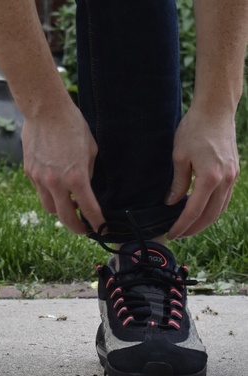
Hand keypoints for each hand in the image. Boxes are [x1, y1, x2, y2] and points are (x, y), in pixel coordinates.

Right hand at [21, 106, 104, 234]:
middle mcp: (56, 182)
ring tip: (68, 206)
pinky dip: (49, 194)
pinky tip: (56, 187)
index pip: (88, 209)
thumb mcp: (90, 150)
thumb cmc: (73, 125)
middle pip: (64, 218)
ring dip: (60, 212)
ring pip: (49, 208)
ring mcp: (39, 179)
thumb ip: (88, 173)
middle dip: (76, 228)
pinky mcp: (29, 172)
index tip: (101, 229)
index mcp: (76, 177)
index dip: (97, 222)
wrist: (45, 110)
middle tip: (83, 229)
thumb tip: (84, 189)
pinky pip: (40, 191)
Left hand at [166, 105, 239, 238]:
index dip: (182, 225)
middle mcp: (225, 180)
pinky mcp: (234, 172)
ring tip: (188, 227)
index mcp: (210, 178)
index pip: (193, 211)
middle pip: (209, 215)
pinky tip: (200, 211)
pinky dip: (212, 209)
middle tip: (178, 235)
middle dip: (193, 229)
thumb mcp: (179, 157)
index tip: (172, 234)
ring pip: (219, 209)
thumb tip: (172, 203)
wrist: (216, 110)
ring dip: (204, 221)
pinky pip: (224, 198)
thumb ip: (177, 183)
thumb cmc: (194, 130)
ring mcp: (233, 176)